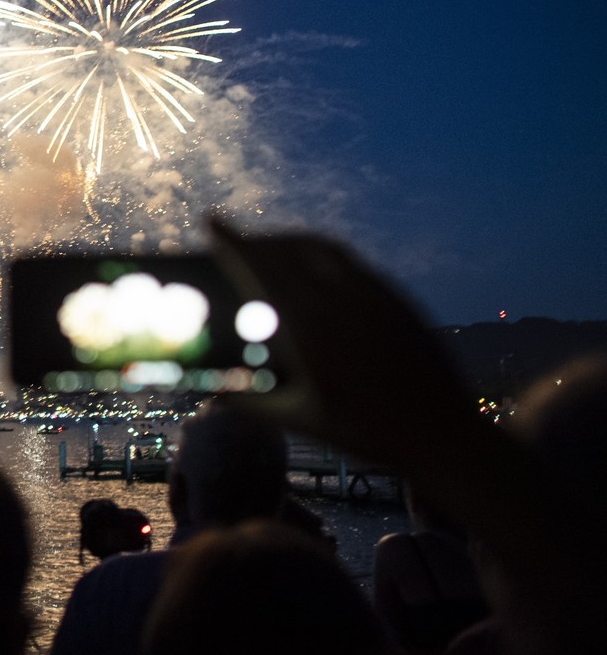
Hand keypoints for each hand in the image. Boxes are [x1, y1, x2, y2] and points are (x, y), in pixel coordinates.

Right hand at [207, 219, 478, 467]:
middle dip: (258, 239)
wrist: (442, 434)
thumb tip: (213, 396)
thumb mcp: (303, 420)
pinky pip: (351, 261)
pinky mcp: (397, 299)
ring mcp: (374, 294)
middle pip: (290, 249)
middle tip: (237, 243)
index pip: (263, 268)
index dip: (234, 242)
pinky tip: (318, 272)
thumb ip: (253, 405)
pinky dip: (322, 255)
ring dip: (291, 241)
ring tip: (274, 250)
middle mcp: (342, 299)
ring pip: (323, 248)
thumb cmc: (368, 432)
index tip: (212, 220)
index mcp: (311, 326)